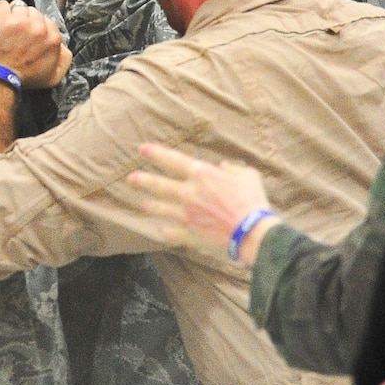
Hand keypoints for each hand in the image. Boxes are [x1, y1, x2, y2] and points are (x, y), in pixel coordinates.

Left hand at [0, 0, 69, 89]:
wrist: (0, 80)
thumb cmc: (25, 79)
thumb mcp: (54, 76)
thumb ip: (65, 59)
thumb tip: (63, 46)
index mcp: (53, 38)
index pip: (48, 22)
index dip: (38, 28)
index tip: (30, 35)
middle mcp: (39, 27)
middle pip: (34, 13)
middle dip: (27, 21)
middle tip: (18, 32)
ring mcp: (20, 21)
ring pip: (19, 7)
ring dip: (14, 15)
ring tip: (8, 28)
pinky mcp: (3, 19)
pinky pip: (2, 5)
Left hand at [127, 142, 276, 261]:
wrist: (253, 234)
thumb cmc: (253, 202)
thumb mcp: (248, 176)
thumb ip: (233, 169)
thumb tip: (223, 166)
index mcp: (203, 176)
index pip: (173, 161)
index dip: (156, 153)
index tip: (142, 149)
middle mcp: (190, 194)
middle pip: (160, 185)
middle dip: (143, 181)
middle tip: (131, 179)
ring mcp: (187, 216)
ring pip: (161, 209)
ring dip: (150, 205)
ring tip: (142, 204)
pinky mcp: (190, 234)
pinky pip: (171, 232)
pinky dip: (165, 231)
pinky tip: (161, 230)